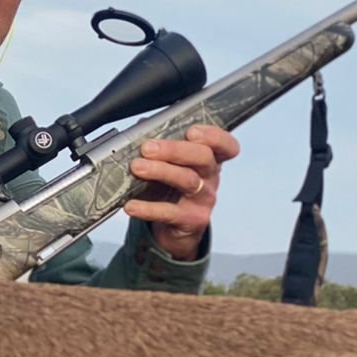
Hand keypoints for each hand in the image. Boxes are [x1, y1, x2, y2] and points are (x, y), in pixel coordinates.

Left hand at [123, 124, 239, 261]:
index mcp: (209, 159)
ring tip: (136, 168)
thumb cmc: (171, 190)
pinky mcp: (192, 220)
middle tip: (147, 148)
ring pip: (187, 180)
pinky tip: (131, 205)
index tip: (192, 131)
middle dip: (174, 149)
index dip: (214, 136)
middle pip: (202, 157)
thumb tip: (141, 127)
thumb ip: (160, 144)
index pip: (225, 145)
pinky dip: (148, 208)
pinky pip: (170, 212)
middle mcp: (210, 177)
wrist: (173, 229)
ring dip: (160, 171)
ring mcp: (203, 199)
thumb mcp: (170, 166)